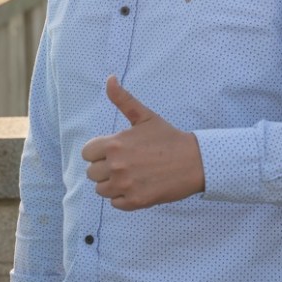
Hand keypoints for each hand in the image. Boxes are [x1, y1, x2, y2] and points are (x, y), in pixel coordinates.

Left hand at [80, 76, 204, 209]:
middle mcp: (116, 166)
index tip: (113, 152)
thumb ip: (123, 99)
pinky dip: (123, 198)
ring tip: (130, 175)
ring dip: (112, 184)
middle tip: (125, 164)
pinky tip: (137, 186)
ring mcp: (125, 185)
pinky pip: (115, 203)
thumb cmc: (168, 137)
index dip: (98, 153)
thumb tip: (109, 78)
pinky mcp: (135, 201)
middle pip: (91, 173)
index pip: (87, 154)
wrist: (194, 162)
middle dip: (104, 169)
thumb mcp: (145, 116)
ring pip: (101, 190)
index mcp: (114, 144)